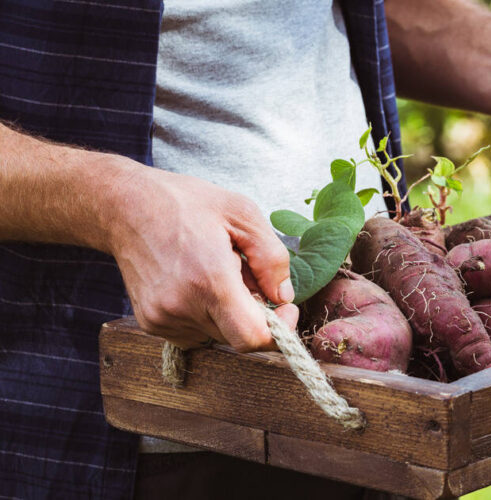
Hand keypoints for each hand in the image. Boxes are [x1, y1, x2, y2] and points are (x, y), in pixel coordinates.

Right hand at [105, 159, 297, 351]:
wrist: (125, 206)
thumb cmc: (186, 204)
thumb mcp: (243, 214)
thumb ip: (272, 258)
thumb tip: (283, 296)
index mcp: (209, 280)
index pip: (252, 337)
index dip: (278, 331)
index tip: (285, 308)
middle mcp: (182, 307)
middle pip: (238, 336)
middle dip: (253, 312)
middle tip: (245, 275)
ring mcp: (162, 319)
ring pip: (217, 334)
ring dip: (228, 312)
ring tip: (214, 273)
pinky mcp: (150, 322)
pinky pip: (194, 332)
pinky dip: (205, 315)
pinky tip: (195, 283)